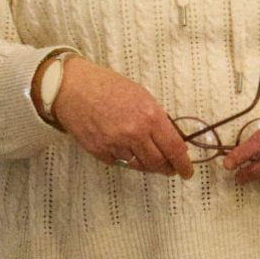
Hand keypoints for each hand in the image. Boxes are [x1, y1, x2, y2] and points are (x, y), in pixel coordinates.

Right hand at [48, 59, 193, 177]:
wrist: (72, 87)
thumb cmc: (110, 87)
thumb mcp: (143, 97)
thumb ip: (159, 120)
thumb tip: (173, 140)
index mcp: (151, 117)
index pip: (174, 148)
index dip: (183, 164)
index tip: (187, 172)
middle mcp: (134, 133)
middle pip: (157, 162)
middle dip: (167, 168)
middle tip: (171, 169)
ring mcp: (114, 144)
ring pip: (138, 165)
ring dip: (147, 165)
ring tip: (151, 161)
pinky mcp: (98, 150)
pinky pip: (119, 163)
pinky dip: (127, 161)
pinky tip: (128, 153)